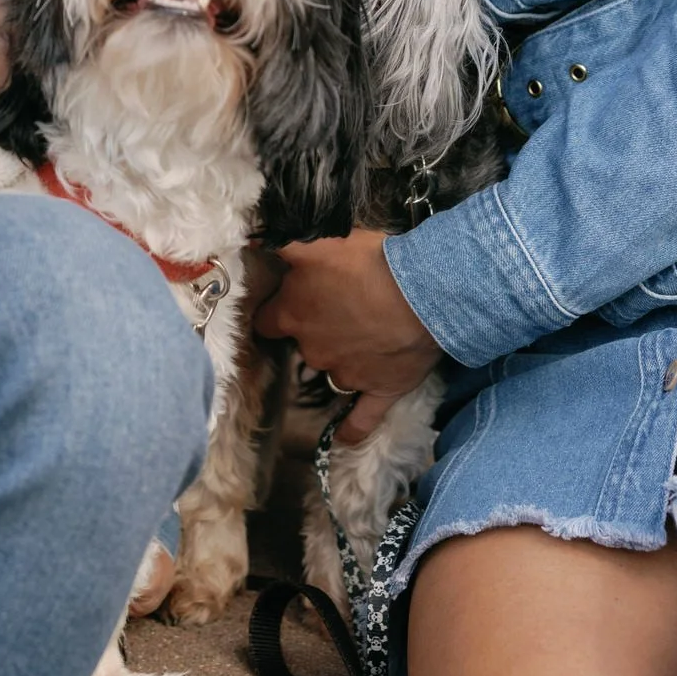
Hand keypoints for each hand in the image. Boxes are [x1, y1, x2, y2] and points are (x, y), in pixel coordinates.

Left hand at [252, 230, 441, 444]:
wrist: (423, 294)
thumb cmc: (366, 261)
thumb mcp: (316, 241)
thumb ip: (281, 242)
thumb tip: (253, 238)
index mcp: (292, 313)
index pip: (265, 320)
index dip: (273, 309)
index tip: (282, 300)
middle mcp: (312, 349)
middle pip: (301, 344)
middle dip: (313, 329)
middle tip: (336, 308)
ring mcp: (346, 375)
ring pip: (332, 371)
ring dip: (340, 357)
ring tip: (361, 335)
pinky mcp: (379, 391)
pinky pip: (360, 420)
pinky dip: (350, 428)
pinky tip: (341, 437)